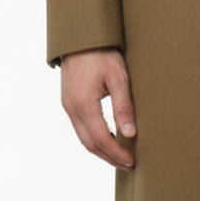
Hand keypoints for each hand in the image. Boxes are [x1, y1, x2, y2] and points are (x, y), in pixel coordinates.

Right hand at [60, 48, 136, 169]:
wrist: (81, 35)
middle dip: (109, 157)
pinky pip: (80, 127)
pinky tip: (107, 138)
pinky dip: (94, 138)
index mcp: (83, 104)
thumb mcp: (118, 77)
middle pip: (89, 143)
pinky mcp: (69, 100)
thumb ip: (123, 106)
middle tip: (128, 165)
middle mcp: (72, 108)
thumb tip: (130, 134)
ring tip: (120, 156)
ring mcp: (68, 105)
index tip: (131, 161)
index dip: (116, 153)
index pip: (100, 139)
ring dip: (101, 150)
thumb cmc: (102, 53)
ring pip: (83, 137)